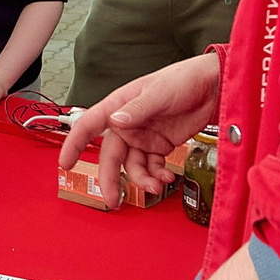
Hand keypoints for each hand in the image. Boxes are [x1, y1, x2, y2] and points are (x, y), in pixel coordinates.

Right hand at [59, 51, 220, 202]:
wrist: (214, 87)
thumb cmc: (183, 79)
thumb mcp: (159, 92)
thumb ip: (137, 109)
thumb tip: (115, 122)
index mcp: (119, 106)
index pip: (89, 125)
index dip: (74, 144)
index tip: (65, 164)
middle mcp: (128, 124)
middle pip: (111, 155)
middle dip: (111, 178)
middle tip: (113, 199)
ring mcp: (144, 136)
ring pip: (133, 165)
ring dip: (142, 179)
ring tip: (156, 186)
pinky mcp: (161, 145)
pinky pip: (152, 166)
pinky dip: (157, 175)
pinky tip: (167, 178)